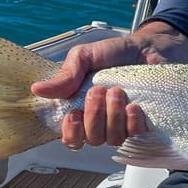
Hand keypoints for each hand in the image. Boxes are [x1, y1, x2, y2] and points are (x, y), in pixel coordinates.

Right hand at [31, 23, 187, 148]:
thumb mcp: (85, 56)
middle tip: (99, 90)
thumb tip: (38, 89)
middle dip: (94, 117)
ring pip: (112, 139)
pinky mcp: (143, 124)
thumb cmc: (115, 53)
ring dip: (113, 117)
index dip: (71, 133)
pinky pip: (135, 136)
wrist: (149, 48)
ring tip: (118, 92)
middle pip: (92, 139)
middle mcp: (101, 122)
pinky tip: (134, 107)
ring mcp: (123, 125)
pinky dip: (132, 123)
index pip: (71, 137)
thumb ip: (66, 75)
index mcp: (82, 109)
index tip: (73, 114)